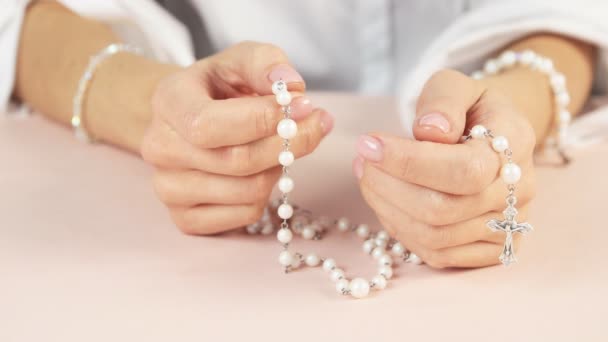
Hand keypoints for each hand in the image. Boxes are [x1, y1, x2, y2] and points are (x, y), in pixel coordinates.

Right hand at [141, 42, 333, 234]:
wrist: (191, 119)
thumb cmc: (219, 89)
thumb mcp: (240, 60)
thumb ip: (266, 63)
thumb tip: (292, 87)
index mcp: (168, 102)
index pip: (210, 123)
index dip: (263, 119)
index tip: (304, 106)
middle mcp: (160, 148)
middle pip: (237, 162)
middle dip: (288, 144)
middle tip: (317, 125)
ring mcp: (169, 188)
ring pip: (247, 192)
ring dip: (280, 168)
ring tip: (286, 147)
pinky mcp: (186, 218)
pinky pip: (244, 215)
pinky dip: (267, 196)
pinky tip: (265, 172)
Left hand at [354, 70, 535, 267]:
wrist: (492, 135)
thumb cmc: (467, 108)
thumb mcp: (456, 85)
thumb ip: (443, 100)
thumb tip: (430, 132)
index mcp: (516, 143)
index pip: (462, 169)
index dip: (408, 162)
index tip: (368, 144)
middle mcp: (518, 191)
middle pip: (442, 209)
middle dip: (388, 186)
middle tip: (361, 161)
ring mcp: (508, 225)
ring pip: (435, 237)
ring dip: (387, 208)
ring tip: (367, 177)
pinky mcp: (491, 250)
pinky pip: (438, 255)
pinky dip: (401, 230)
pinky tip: (387, 202)